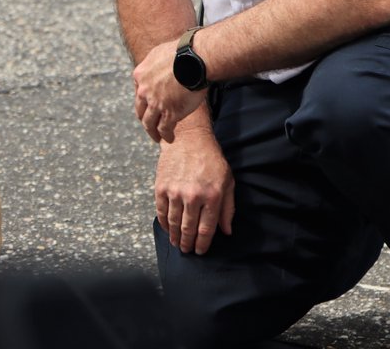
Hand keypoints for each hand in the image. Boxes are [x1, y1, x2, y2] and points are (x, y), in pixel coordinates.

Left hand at [134, 39, 206, 142]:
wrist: (194, 59)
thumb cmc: (182, 52)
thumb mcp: (159, 53)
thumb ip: (155, 63)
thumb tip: (159, 64)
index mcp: (140, 75)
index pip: (138, 92)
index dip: (145, 100)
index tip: (149, 104)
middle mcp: (144, 91)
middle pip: (140, 110)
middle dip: (144, 118)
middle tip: (148, 124)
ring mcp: (155, 103)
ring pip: (149, 123)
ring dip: (152, 132)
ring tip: (157, 137)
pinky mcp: (169, 113)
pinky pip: (164, 129)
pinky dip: (166, 135)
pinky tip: (169, 138)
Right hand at [155, 129, 233, 254]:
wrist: (188, 139)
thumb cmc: (211, 160)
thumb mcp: (228, 181)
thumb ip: (228, 208)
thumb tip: (226, 231)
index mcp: (212, 196)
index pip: (206, 230)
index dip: (203, 244)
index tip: (200, 251)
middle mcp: (193, 196)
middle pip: (188, 229)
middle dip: (188, 244)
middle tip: (187, 251)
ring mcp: (175, 192)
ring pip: (174, 223)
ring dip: (175, 237)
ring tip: (177, 243)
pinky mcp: (161, 187)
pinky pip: (161, 211)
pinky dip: (164, 223)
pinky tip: (168, 229)